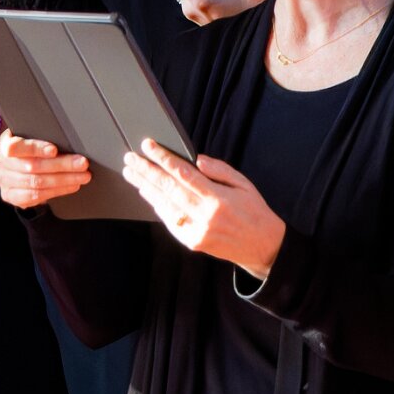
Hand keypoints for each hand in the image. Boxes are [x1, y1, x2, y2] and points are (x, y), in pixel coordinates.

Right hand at [0, 129, 90, 208]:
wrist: (17, 169)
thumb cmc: (30, 149)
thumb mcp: (32, 138)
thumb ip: (43, 137)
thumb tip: (69, 139)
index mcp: (5, 143)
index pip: (15, 146)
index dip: (35, 148)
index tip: (54, 150)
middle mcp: (2, 162)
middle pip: (32, 166)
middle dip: (61, 164)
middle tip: (82, 163)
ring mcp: (5, 181)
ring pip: (36, 182)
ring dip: (63, 180)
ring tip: (82, 176)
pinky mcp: (10, 196)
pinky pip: (35, 196)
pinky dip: (56, 191)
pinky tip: (71, 186)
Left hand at [122, 138, 286, 277]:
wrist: (263, 247)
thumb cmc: (254, 211)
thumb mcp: (244, 184)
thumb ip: (220, 170)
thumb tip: (195, 160)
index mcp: (219, 198)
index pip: (185, 174)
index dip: (164, 159)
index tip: (149, 146)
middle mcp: (206, 216)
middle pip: (169, 189)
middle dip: (147, 171)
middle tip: (130, 158)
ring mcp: (197, 231)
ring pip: (165, 206)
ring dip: (146, 187)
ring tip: (131, 173)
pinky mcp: (193, 242)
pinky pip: (170, 221)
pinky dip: (157, 206)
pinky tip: (147, 193)